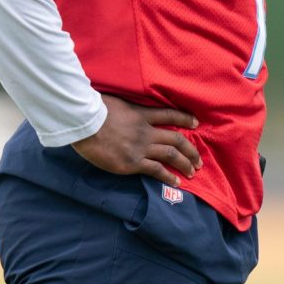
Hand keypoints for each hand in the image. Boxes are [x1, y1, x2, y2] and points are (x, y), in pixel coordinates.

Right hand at [72, 93, 202, 187]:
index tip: (196, 123)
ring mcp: (141, 147)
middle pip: (176, 139)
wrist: (85, 123)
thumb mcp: (116, 101)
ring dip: (185, 163)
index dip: (185, 118)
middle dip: (190, 150)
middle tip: (199, 159)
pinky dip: (168, 176)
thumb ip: (125, 109)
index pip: (169, 114)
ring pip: (171, 155)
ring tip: (193, 171)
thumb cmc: (94, 109)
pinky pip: (156, 170)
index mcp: (142, 114)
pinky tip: (176, 182)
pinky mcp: (132, 163)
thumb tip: (123, 109)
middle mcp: (146, 131)